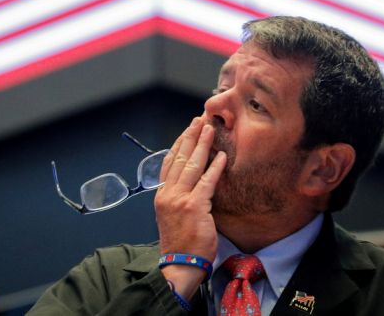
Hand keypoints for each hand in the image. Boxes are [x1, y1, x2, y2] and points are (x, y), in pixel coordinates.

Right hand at [154, 117, 226, 297]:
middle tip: (200, 119)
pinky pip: (206, 182)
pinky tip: (222, 156)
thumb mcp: (172, 215)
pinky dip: (215, 167)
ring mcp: (180, 199)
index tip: (188, 129)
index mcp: (161, 195)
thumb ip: (179, 197)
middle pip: (179, 158)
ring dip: (202, 144)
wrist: (179, 264)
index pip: (169, 162)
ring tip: (210, 128)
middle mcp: (168, 194)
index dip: (179, 143)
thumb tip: (192, 181)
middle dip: (191, 136)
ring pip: (192, 165)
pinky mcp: (195, 207)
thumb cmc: (179, 243)